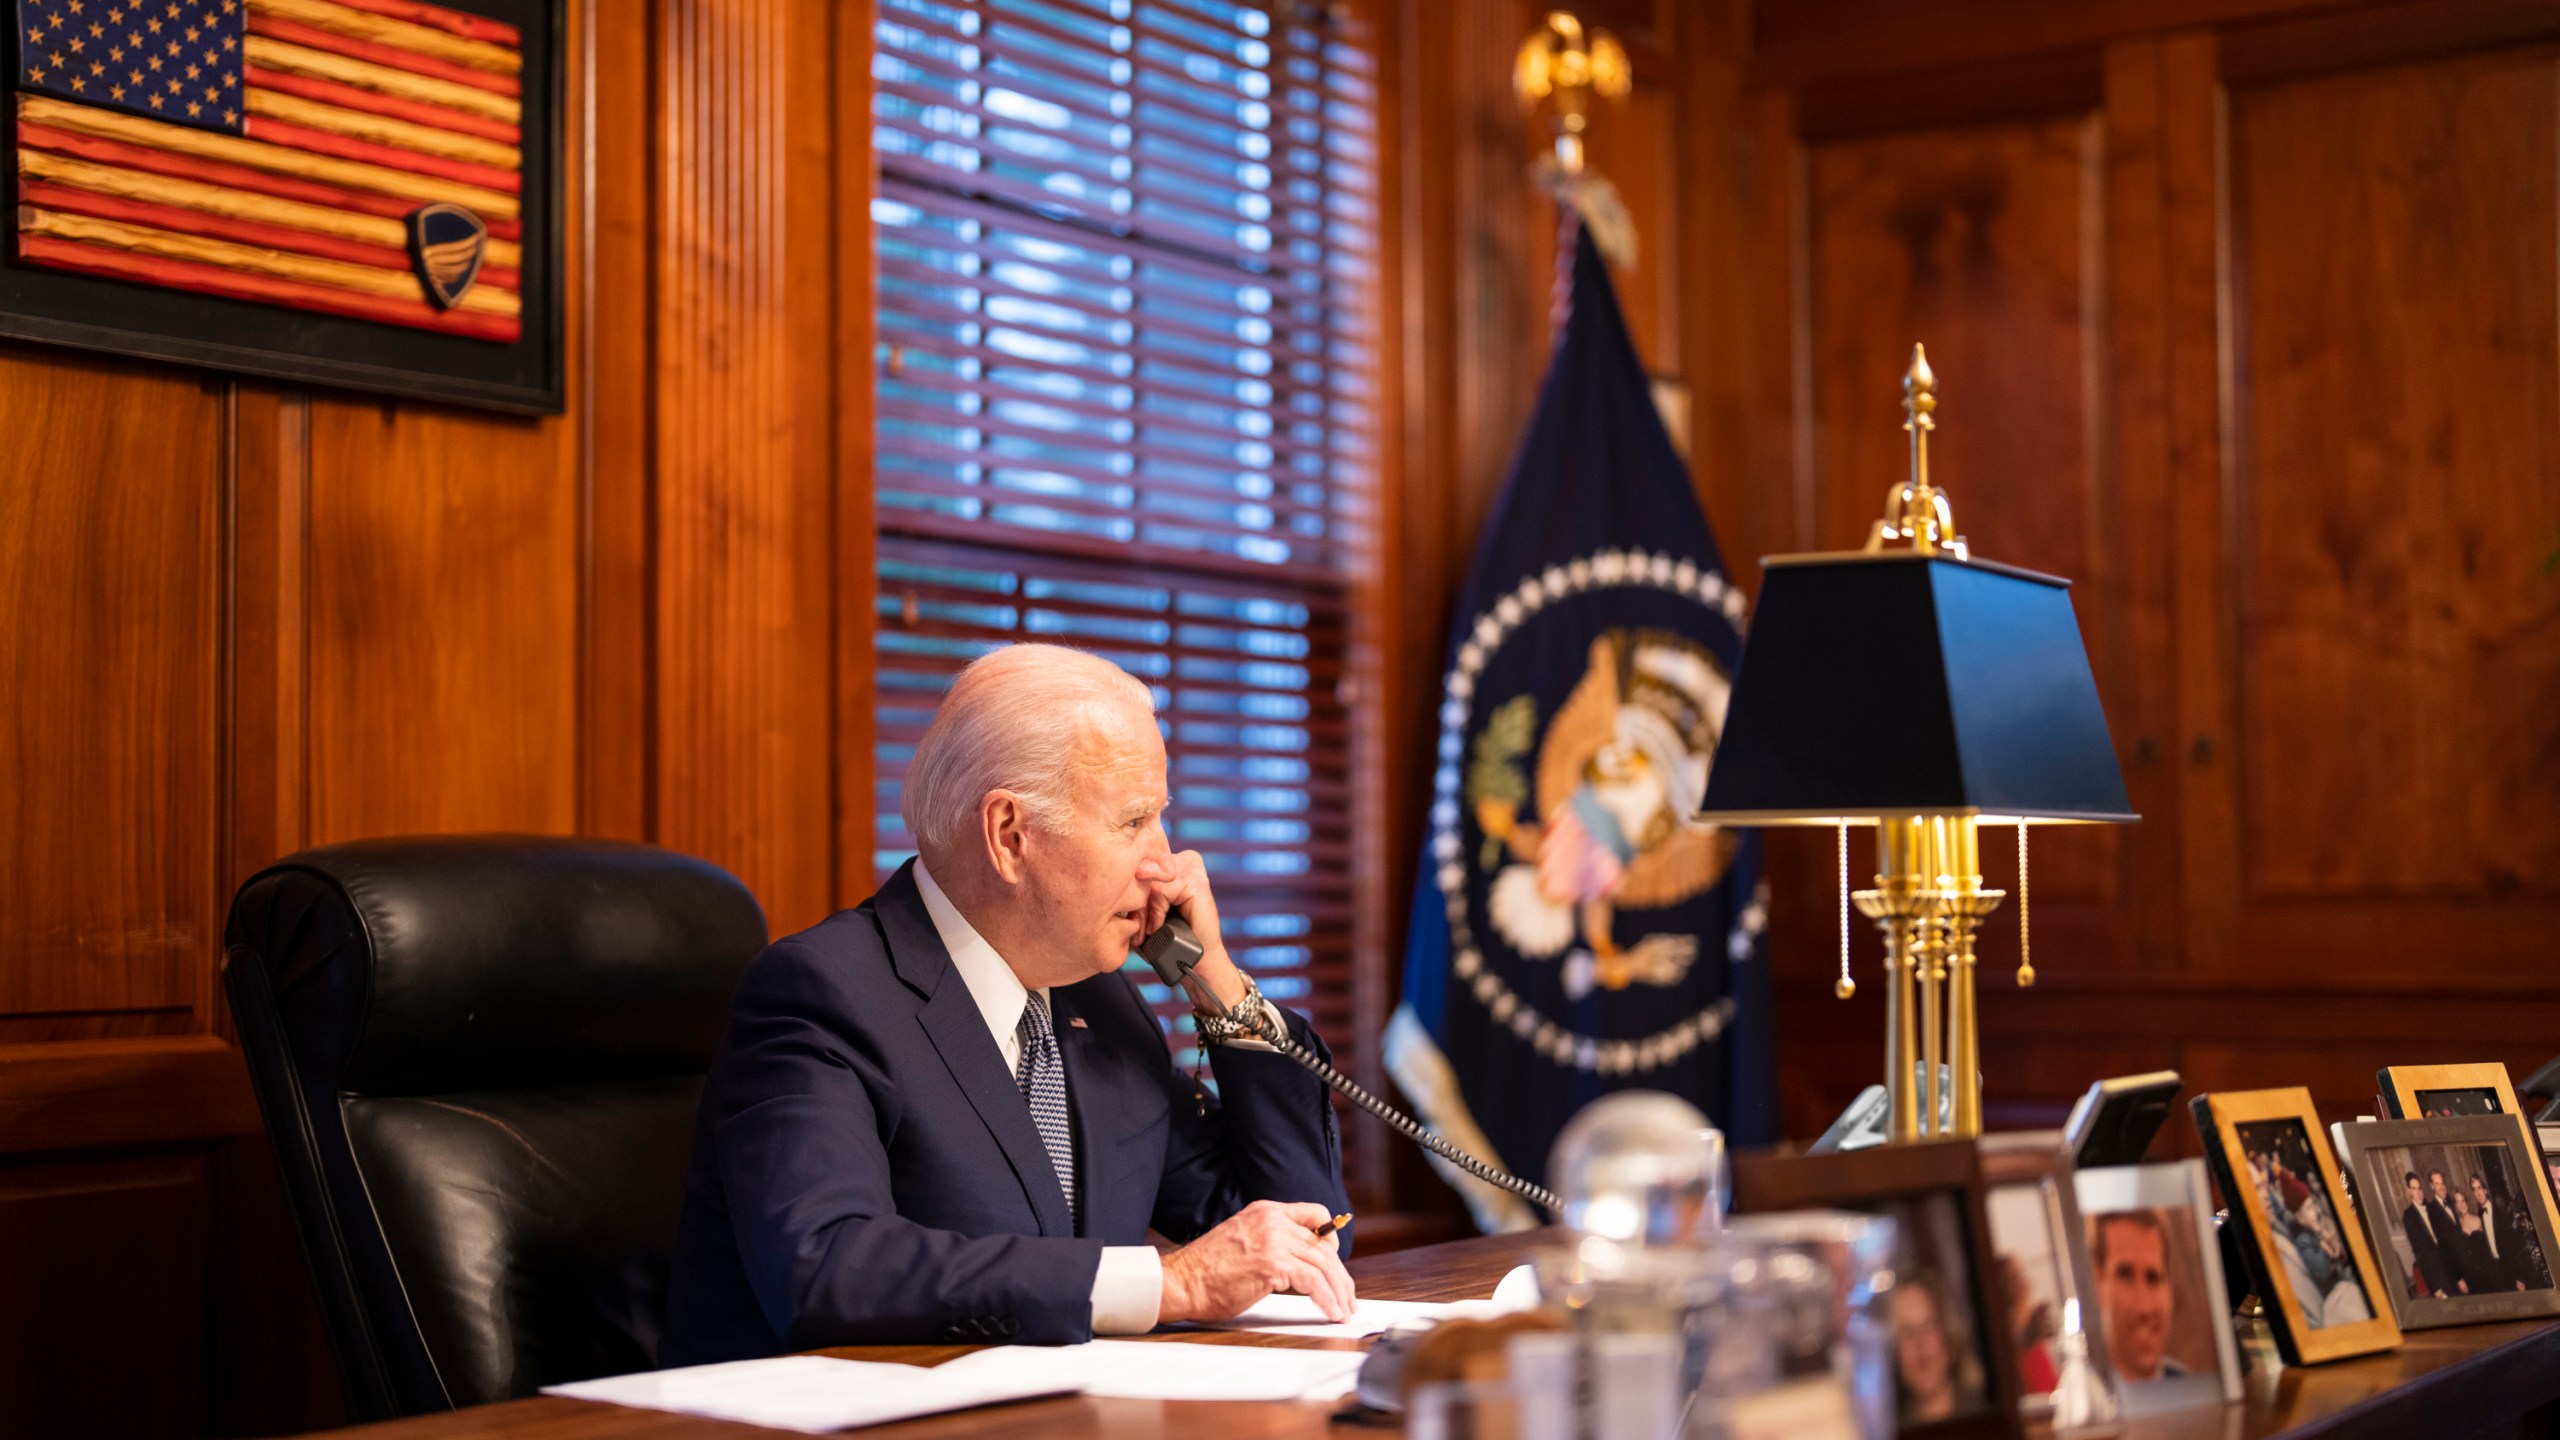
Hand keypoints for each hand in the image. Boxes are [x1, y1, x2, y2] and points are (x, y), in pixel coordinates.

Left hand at [1136, 849, 1247, 1009]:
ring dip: (1142, 913)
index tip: (1129, 920)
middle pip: (1141, 874)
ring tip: (1146, 933)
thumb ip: (1134, 892)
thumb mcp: (1146, 911)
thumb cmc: (1169, 939)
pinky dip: (1155, 913)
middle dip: (1134, 905)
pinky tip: (1158, 928)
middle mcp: (1182, 859)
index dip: (1129, 894)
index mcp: (1170, 863)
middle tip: (1136, 933)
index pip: (1136, 867)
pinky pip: (1159, 892)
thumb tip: (1110, 881)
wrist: (1197, 961)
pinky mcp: (1195, 881)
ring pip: (1147, 884)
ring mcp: (1191, 867)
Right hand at [1159, 1200, 1355, 1323]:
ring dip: (1339, 1290)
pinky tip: (1331, 1311)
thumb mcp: (1243, 1240)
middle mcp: (1273, 1221)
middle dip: (1341, 1275)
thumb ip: (1270, 1242)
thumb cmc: (1207, 1270)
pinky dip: (1327, 1298)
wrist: (1183, 1281)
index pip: (1314, 1214)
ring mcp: (1273, 1241)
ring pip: (1323, 1263)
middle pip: (1323, 1245)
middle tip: (1348, 1297)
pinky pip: (1313, 1281)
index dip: (1331, 1237)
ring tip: (1344, 1310)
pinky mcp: (1272, 1265)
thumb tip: (1299, 1263)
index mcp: (1266, 1211)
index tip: (1336, 1260)